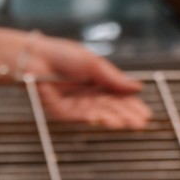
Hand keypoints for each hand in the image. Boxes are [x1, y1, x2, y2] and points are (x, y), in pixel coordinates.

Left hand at [0, 27, 151, 129]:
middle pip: (110, 109)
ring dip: (113, 120)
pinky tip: (106, 120)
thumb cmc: (61, 55)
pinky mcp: (61, 112)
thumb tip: (137, 87)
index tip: (146, 114)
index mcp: (97, 83)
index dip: (132, 105)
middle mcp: (88, 96)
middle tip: (141, 123)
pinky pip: (79, 117)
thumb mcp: (93, 63)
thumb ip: (113, 77)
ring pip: (97, 115)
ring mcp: (75, 105)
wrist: (34, 57)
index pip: (119, 97)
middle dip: (126, 116)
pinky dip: (93, 118)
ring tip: (127, 124)